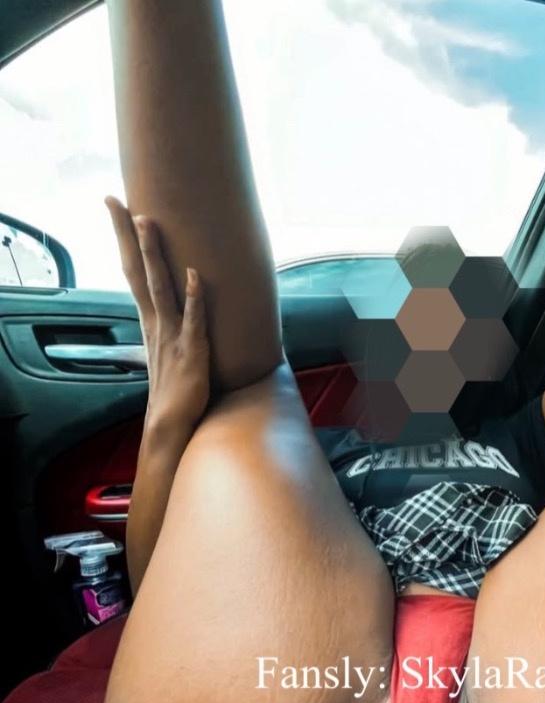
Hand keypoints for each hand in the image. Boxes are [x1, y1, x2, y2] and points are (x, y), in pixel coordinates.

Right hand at [105, 196, 209, 435]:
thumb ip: (171, 327)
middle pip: (140, 273)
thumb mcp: (169, 350)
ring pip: (162, 288)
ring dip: (155, 256)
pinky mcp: (191, 352)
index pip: (134, 274)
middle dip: (131, 237)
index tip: (118, 211)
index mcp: (151, 322)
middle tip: (119, 203)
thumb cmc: (174, 388)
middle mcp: (157, 324)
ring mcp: (172, 336)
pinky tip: (193, 275)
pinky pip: (193, 320)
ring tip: (149, 225)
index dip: (126, 243)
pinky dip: (193, 297)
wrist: (169, 424)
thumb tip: (176, 309)